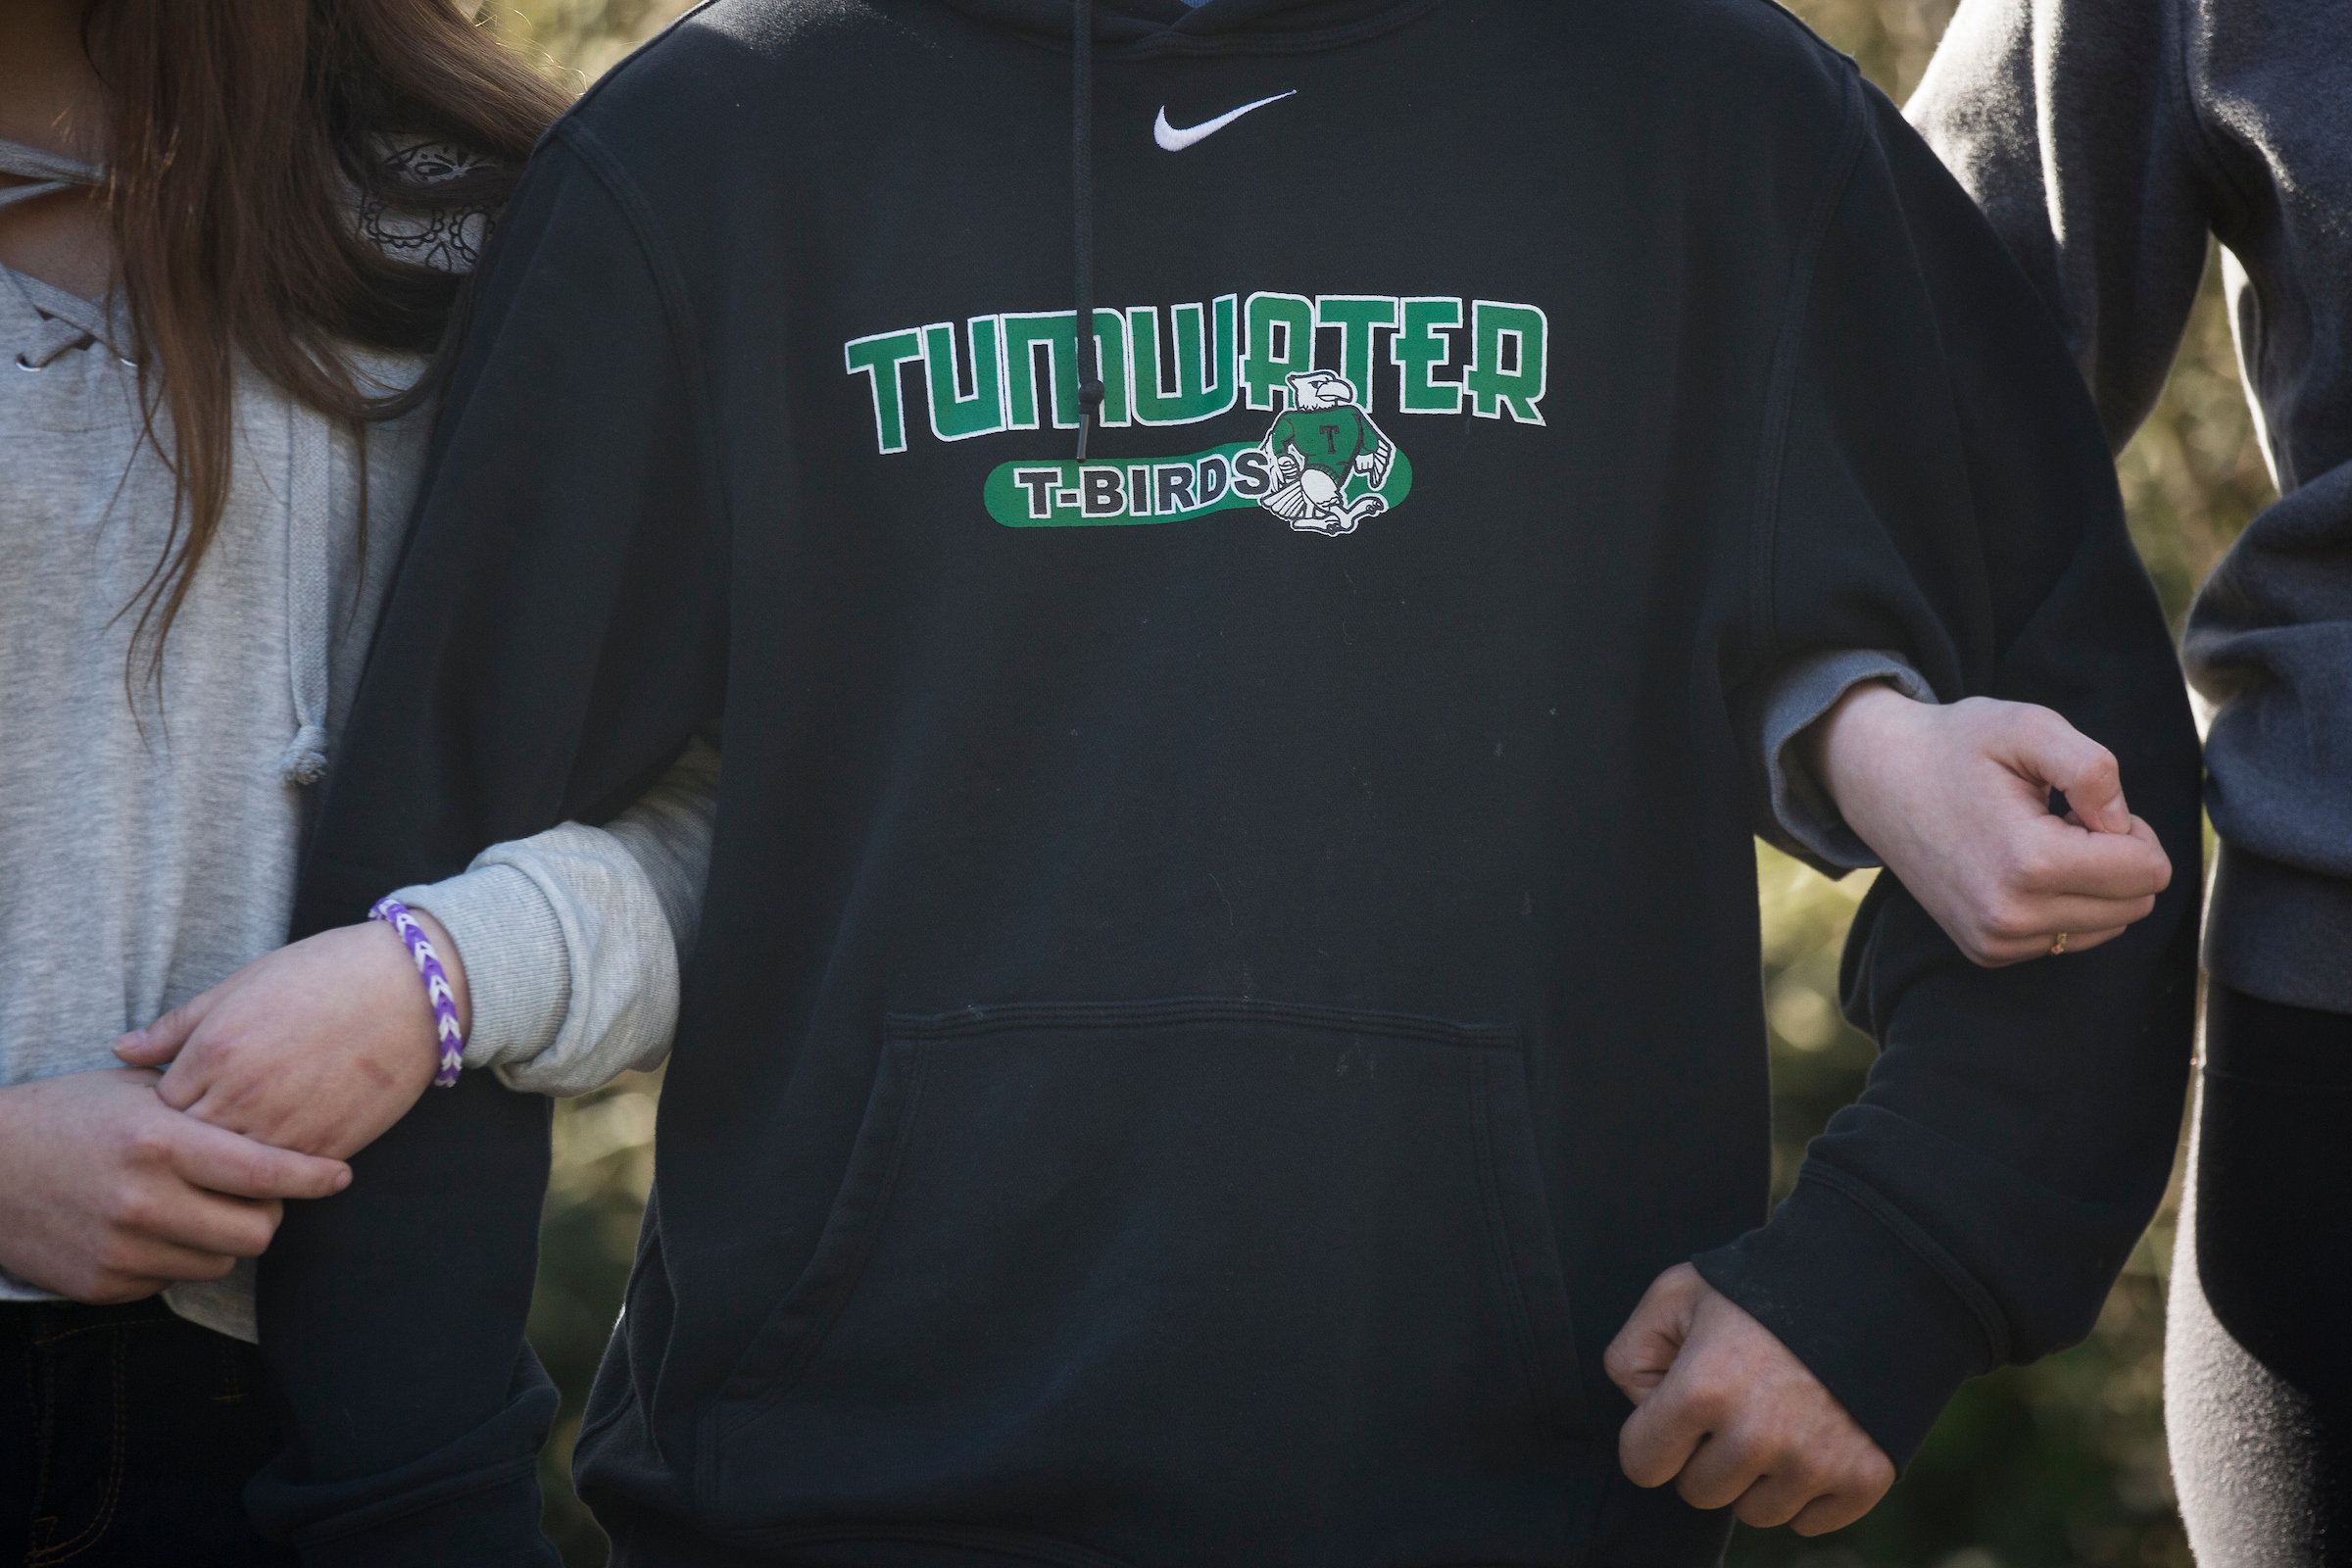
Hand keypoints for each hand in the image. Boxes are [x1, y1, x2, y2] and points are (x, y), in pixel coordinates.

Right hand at [0, 1068, 349, 1302]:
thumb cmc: (70, 1115)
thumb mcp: (137, 1090)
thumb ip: (207, 1103)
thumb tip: (286, 1108)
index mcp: (158, 1143)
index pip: (263, 1170)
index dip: (313, 1177)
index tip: (340, 1176)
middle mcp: (143, 1201)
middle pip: (257, 1232)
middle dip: (268, 1213)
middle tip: (260, 1193)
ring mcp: (121, 1250)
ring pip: (221, 1263)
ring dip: (223, 1239)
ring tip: (198, 1205)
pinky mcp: (102, 1285)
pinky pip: (174, 1281)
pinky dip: (178, 1258)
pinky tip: (155, 1226)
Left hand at [114, 915, 471, 1160]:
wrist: (414, 989)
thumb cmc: (326, 974)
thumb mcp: (243, 984)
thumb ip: (178, 1024)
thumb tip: (120, 1050)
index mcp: (213, 1050)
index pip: (158, 1109)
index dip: (166, 1112)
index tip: (184, 1106)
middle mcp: (241, 1095)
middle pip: (188, 1150)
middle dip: (190, 1149)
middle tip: (200, 1143)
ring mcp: (283, 1127)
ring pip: (230, 1175)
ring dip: (230, 1170)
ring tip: (239, 1153)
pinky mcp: (324, 1148)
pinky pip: (280, 1181)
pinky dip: (273, 1176)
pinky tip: (277, 1157)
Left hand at [1605, 1263, 1894, 1533]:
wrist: (1868, 1283)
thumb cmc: (1760, 1289)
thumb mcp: (1676, 1295)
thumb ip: (1633, 1354)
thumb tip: (1643, 1413)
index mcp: (1701, 1390)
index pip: (1642, 1465)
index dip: (1652, 1437)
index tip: (1677, 1410)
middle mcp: (1757, 1437)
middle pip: (1699, 1493)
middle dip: (1706, 1455)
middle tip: (1735, 1403)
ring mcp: (1814, 1462)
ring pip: (1754, 1512)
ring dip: (1756, 1476)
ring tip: (1775, 1414)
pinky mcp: (1863, 1478)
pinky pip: (1807, 1521)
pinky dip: (1806, 1489)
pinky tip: (1811, 1434)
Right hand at [1802, 684, 2171, 965]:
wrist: (1877, 781)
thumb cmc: (1956, 746)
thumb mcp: (2027, 727)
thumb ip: (2093, 767)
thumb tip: (2122, 826)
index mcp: (2029, 864)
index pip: (2149, 871)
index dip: (2132, 826)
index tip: (2082, 803)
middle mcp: (2012, 918)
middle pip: (2136, 903)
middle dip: (2117, 857)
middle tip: (2065, 819)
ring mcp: (1996, 942)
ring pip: (2110, 926)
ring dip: (2093, 883)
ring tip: (2042, 841)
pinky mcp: (1987, 952)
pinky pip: (2069, 938)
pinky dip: (2065, 902)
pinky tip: (2022, 866)